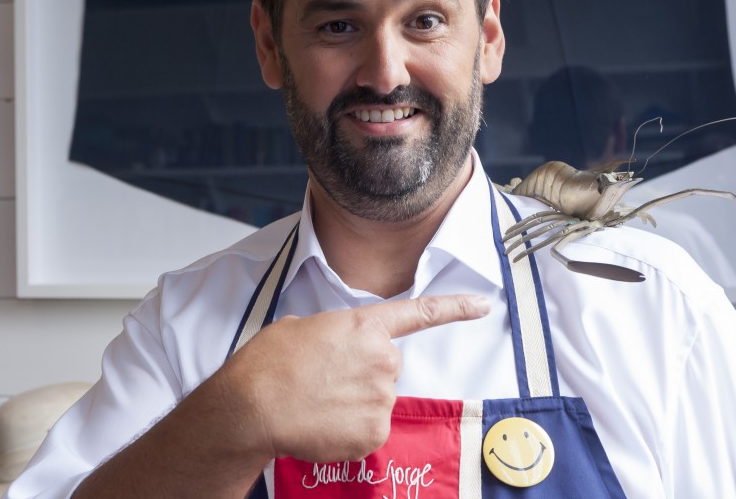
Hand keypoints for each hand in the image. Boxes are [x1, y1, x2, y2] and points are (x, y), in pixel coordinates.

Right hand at [223, 295, 489, 463]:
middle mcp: (382, 358)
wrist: (253, 407)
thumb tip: (333, 352)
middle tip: (326, 380)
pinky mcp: (375, 431)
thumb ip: (332, 334)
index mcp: (363, 326)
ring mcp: (382, 397)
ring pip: (378, 399)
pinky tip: (323, 422)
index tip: (482, 306)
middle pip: (387, 366)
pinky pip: (370, 428)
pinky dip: (350, 429)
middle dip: (364, 373)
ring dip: (355, 402)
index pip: (418, 314)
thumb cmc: (268, 365)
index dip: (454, 308)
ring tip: (318, 401)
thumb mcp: (299, 328)